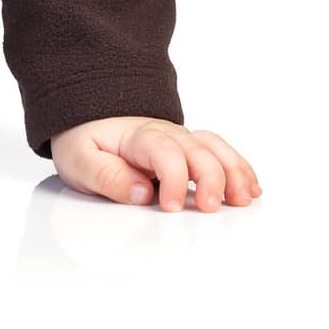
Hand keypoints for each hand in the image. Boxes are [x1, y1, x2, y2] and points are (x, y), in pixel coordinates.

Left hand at [49, 116, 261, 211]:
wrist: (84, 120)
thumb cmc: (82, 142)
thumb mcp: (78, 159)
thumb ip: (106, 175)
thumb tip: (142, 192)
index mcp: (135, 135)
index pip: (162, 150)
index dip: (173, 177)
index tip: (171, 206)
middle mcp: (162, 133)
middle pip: (196, 148)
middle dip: (209, 177)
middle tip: (210, 208)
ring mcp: (178, 139)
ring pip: (213, 147)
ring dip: (232, 172)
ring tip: (243, 199)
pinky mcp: (187, 149)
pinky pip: (219, 151)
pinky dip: (239, 168)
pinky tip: (250, 189)